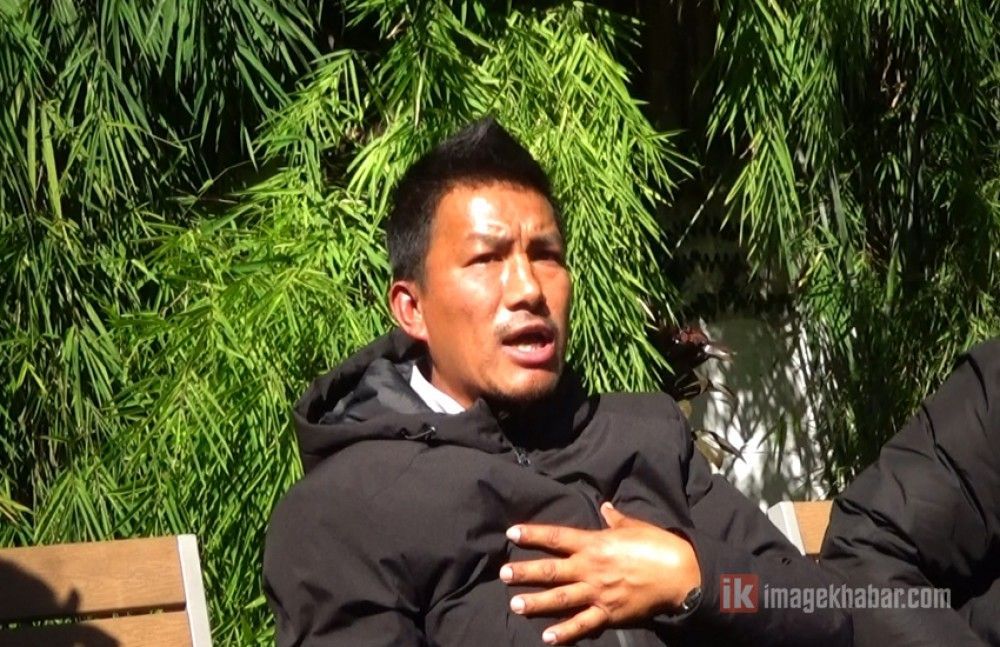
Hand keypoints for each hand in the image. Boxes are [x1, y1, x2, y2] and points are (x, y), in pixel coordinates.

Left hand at [500, 502, 700, 644]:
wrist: (680, 573)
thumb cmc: (657, 545)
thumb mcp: (634, 526)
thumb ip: (615, 519)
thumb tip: (605, 506)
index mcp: (594, 543)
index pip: (556, 536)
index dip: (533, 534)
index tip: (511, 533)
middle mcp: (591, 568)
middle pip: (552, 569)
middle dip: (526, 572)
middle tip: (503, 574)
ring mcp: (598, 592)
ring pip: (561, 598)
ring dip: (536, 602)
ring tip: (515, 605)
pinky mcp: (609, 613)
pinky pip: (583, 624)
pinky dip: (565, 633)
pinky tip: (547, 638)